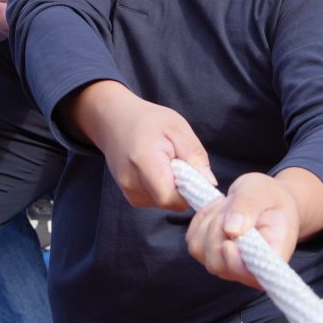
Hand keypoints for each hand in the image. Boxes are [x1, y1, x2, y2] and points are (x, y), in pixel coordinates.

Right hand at [73, 81, 210, 212]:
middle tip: (179, 162)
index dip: (187, 192)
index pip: (170, 198)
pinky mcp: (129, 195)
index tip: (194, 175)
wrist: (113, 120)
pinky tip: (157, 169)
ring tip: (165, 162)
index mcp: (144, 162)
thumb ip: (194, 154)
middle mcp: (131, 182)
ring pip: (163, 203)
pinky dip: (162, 188)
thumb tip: (209, 182)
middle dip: (181, 188)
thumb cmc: (147, 120)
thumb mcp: (177, 127)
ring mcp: (128, 191)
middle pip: (169, 202)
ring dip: (172, 187)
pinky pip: (155, 200)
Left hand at [186, 171, 296, 289]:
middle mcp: (248, 269)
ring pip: (200, 251)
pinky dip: (200, 220)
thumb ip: (248, 208)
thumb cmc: (269, 197)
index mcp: (271, 258)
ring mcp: (227, 264)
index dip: (234, 264)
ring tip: (228, 206)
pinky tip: (218, 209)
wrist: (264, 198)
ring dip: (208, 222)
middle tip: (231, 207)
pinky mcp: (209, 254)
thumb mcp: (262, 193)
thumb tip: (232, 230)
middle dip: (217, 230)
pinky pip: (192, 240)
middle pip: (217, 263)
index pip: (250, 276)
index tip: (229, 244)